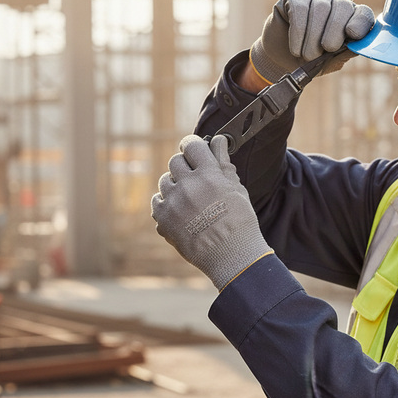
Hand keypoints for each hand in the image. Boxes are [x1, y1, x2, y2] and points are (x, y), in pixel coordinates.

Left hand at [151, 135, 272, 289]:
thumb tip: (218, 141)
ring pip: (164, 181)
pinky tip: (181, 212)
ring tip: (190, 199)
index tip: (194, 149)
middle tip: (195, 178)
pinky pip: (157, 201)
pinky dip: (167, 204)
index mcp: (209, 175)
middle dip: (185, 166)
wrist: (232, 256)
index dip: (192, 145)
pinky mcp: (162, 220)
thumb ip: (224, 163)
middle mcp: (187, 186)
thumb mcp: (236, 189)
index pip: (192, 146)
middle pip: (175, 162)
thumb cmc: (240, 222)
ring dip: (175, 185)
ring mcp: (172, 203)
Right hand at [249, 0, 374, 84]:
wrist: (281, 59)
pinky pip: (300, 10)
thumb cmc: (310, 61)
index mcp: (350, 19)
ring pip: (320, 8)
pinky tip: (296, 49)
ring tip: (307, 55)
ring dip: (314, 36)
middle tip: (327, 48)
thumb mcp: (329, 62)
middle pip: (342, 7)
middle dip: (335, 30)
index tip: (353, 34)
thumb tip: (356, 48)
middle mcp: (335, 3)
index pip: (363, 13)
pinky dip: (298, 33)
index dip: (361, 22)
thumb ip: (343, 54)